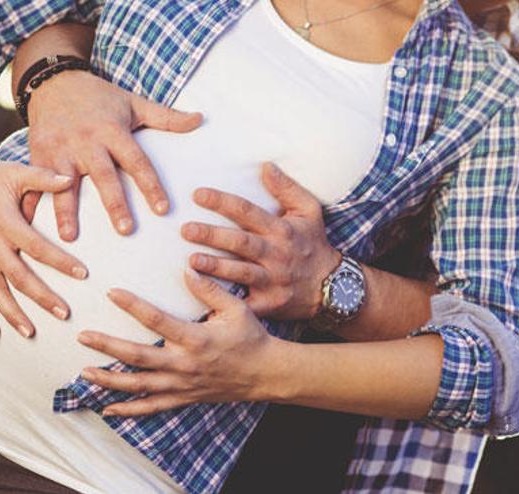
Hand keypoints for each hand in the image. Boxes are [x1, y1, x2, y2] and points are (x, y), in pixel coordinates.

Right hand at [0, 149, 87, 337]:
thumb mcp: (17, 172)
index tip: (83, 274)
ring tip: (31, 332)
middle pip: (18, 276)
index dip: (60, 261)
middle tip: (64, 314)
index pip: (37, 247)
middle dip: (42, 297)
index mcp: (5, 222)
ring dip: (12, 314)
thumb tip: (71, 178)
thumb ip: (44, 178)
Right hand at [22, 70, 202, 240]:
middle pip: (103, 175)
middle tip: (126, 230)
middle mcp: (87, 141)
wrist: (53, 81)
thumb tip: (201, 119)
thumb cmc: (100, 98)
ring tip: (70, 237)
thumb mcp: (134, 103)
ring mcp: (60, 149)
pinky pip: (32, 182)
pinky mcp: (37, 154)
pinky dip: (28, 203)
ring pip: (64, 184)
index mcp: (113, 131)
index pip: (137, 161)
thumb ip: (166, 117)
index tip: (163, 209)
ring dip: (66, 211)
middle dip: (114, 203)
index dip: (151, 185)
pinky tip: (27, 226)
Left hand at [78, 270, 280, 415]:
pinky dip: (128, 410)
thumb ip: (210, 289)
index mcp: (196, 338)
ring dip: (109, 380)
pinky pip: (151, 407)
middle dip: (107, 346)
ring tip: (84, 372)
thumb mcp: (236, 308)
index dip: (132, 305)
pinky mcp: (184, 398)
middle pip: (137, 356)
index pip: (156, 320)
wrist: (266, 373)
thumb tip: (187, 269)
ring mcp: (182, 384)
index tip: (111, 292)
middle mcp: (184, 364)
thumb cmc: (251, 337)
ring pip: (138, 385)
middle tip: (83, 336)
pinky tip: (107, 408)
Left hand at [180, 162, 340, 319]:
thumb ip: (287, 188)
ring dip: (216, 267)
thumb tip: (265, 165)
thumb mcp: (310, 211)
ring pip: (240, 273)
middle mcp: (276, 254)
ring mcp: (273, 280)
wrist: (332, 286)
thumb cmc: (313, 243)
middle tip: (186, 229)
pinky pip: (245, 303)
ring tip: (191, 261)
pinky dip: (226, 303)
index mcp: (281, 229)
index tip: (197, 194)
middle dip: (212, 235)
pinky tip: (205, 297)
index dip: (223, 202)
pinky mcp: (270, 304)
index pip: (248, 212)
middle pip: (240, 243)